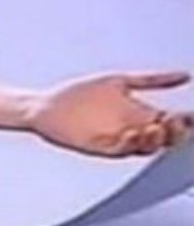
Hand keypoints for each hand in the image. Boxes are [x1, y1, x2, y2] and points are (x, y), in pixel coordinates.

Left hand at [26, 71, 191, 156]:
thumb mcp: (120, 82)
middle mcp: (132, 130)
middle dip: (174, 132)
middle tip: (177, 122)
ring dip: (152, 140)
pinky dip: (127, 143)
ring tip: (155, 128)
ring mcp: (117, 140)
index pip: (172, 123)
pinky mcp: (98, 147)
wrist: (46, 106)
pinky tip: (132, 134)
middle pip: (164, 138)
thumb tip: (185, 75)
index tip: (191, 115)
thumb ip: (152, 80)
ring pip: (143, 147)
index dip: (186, 121)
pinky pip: (118, 150)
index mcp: (140, 116)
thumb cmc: (80, 95)